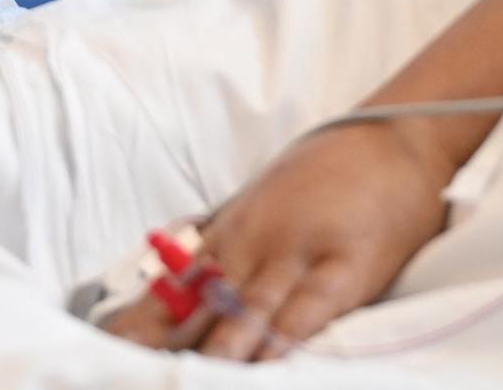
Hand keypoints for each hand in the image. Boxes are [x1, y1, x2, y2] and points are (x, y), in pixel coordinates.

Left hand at [100, 119, 454, 359]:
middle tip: (128, 372)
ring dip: (214, 352)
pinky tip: (264, 364)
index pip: (173, 288)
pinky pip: (308, 310)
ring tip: (181, 377)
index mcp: (231, 232)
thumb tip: (174, 290)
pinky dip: (283, 338)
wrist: (395, 137)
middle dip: (165, 346)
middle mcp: (255, 245)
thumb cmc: (330, 172)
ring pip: (245, 312)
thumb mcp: (264, 202)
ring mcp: (298, 255)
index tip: (106, 349)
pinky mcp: (345, 266)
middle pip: (198, 306)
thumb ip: (223, 248)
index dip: (140, 324)